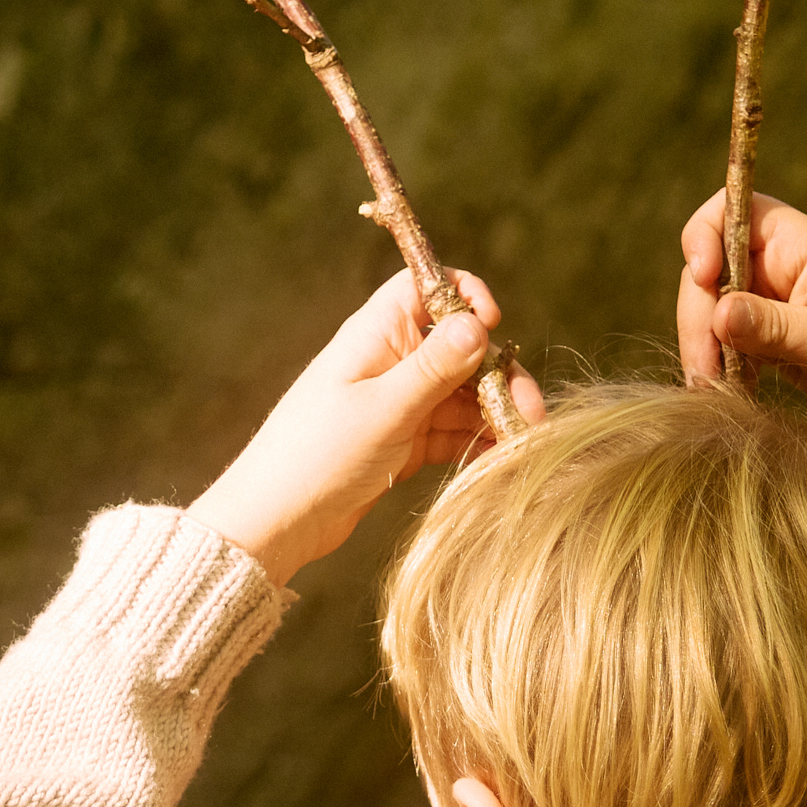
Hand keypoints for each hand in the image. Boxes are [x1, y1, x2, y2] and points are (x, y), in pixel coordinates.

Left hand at [196, 268, 541, 584]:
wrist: (276, 520)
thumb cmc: (317, 455)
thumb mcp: (383, 409)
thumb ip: (434, 368)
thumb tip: (478, 324)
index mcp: (376, 334)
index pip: (428, 286)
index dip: (465, 295)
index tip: (495, 322)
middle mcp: (390, 360)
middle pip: (461, 347)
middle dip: (498, 375)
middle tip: (530, 413)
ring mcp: (398, 401)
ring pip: (462, 393)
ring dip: (494, 412)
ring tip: (523, 444)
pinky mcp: (403, 441)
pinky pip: (451, 430)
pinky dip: (475, 441)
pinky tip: (499, 460)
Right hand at [675, 188, 806, 438]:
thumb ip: (776, 327)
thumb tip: (718, 310)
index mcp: (801, 244)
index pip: (731, 212)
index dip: (704, 237)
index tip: (704, 278)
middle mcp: (779, 264)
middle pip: (710, 269)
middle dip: (699, 316)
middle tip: (705, 373)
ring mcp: (771, 300)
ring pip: (711, 308)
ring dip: (703, 346)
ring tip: (714, 392)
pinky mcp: (769, 335)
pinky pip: (725, 338)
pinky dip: (719, 363)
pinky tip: (731, 393)